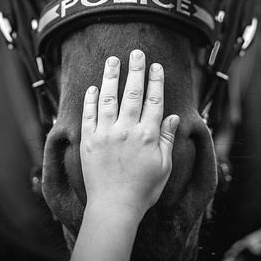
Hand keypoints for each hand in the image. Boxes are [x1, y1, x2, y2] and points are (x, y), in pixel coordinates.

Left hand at [81, 49, 178, 221]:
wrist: (114, 207)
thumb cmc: (142, 190)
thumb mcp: (164, 167)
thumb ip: (167, 139)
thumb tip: (172, 116)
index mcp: (148, 135)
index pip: (154, 100)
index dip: (156, 81)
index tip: (156, 65)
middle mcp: (127, 129)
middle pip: (133, 93)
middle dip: (136, 70)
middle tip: (136, 52)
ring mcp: (106, 133)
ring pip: (109, 98)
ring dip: (112, 77)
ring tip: (113, 60)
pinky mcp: (89, 140)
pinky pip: (89, 114)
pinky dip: (91, 99)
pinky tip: (94, 87)